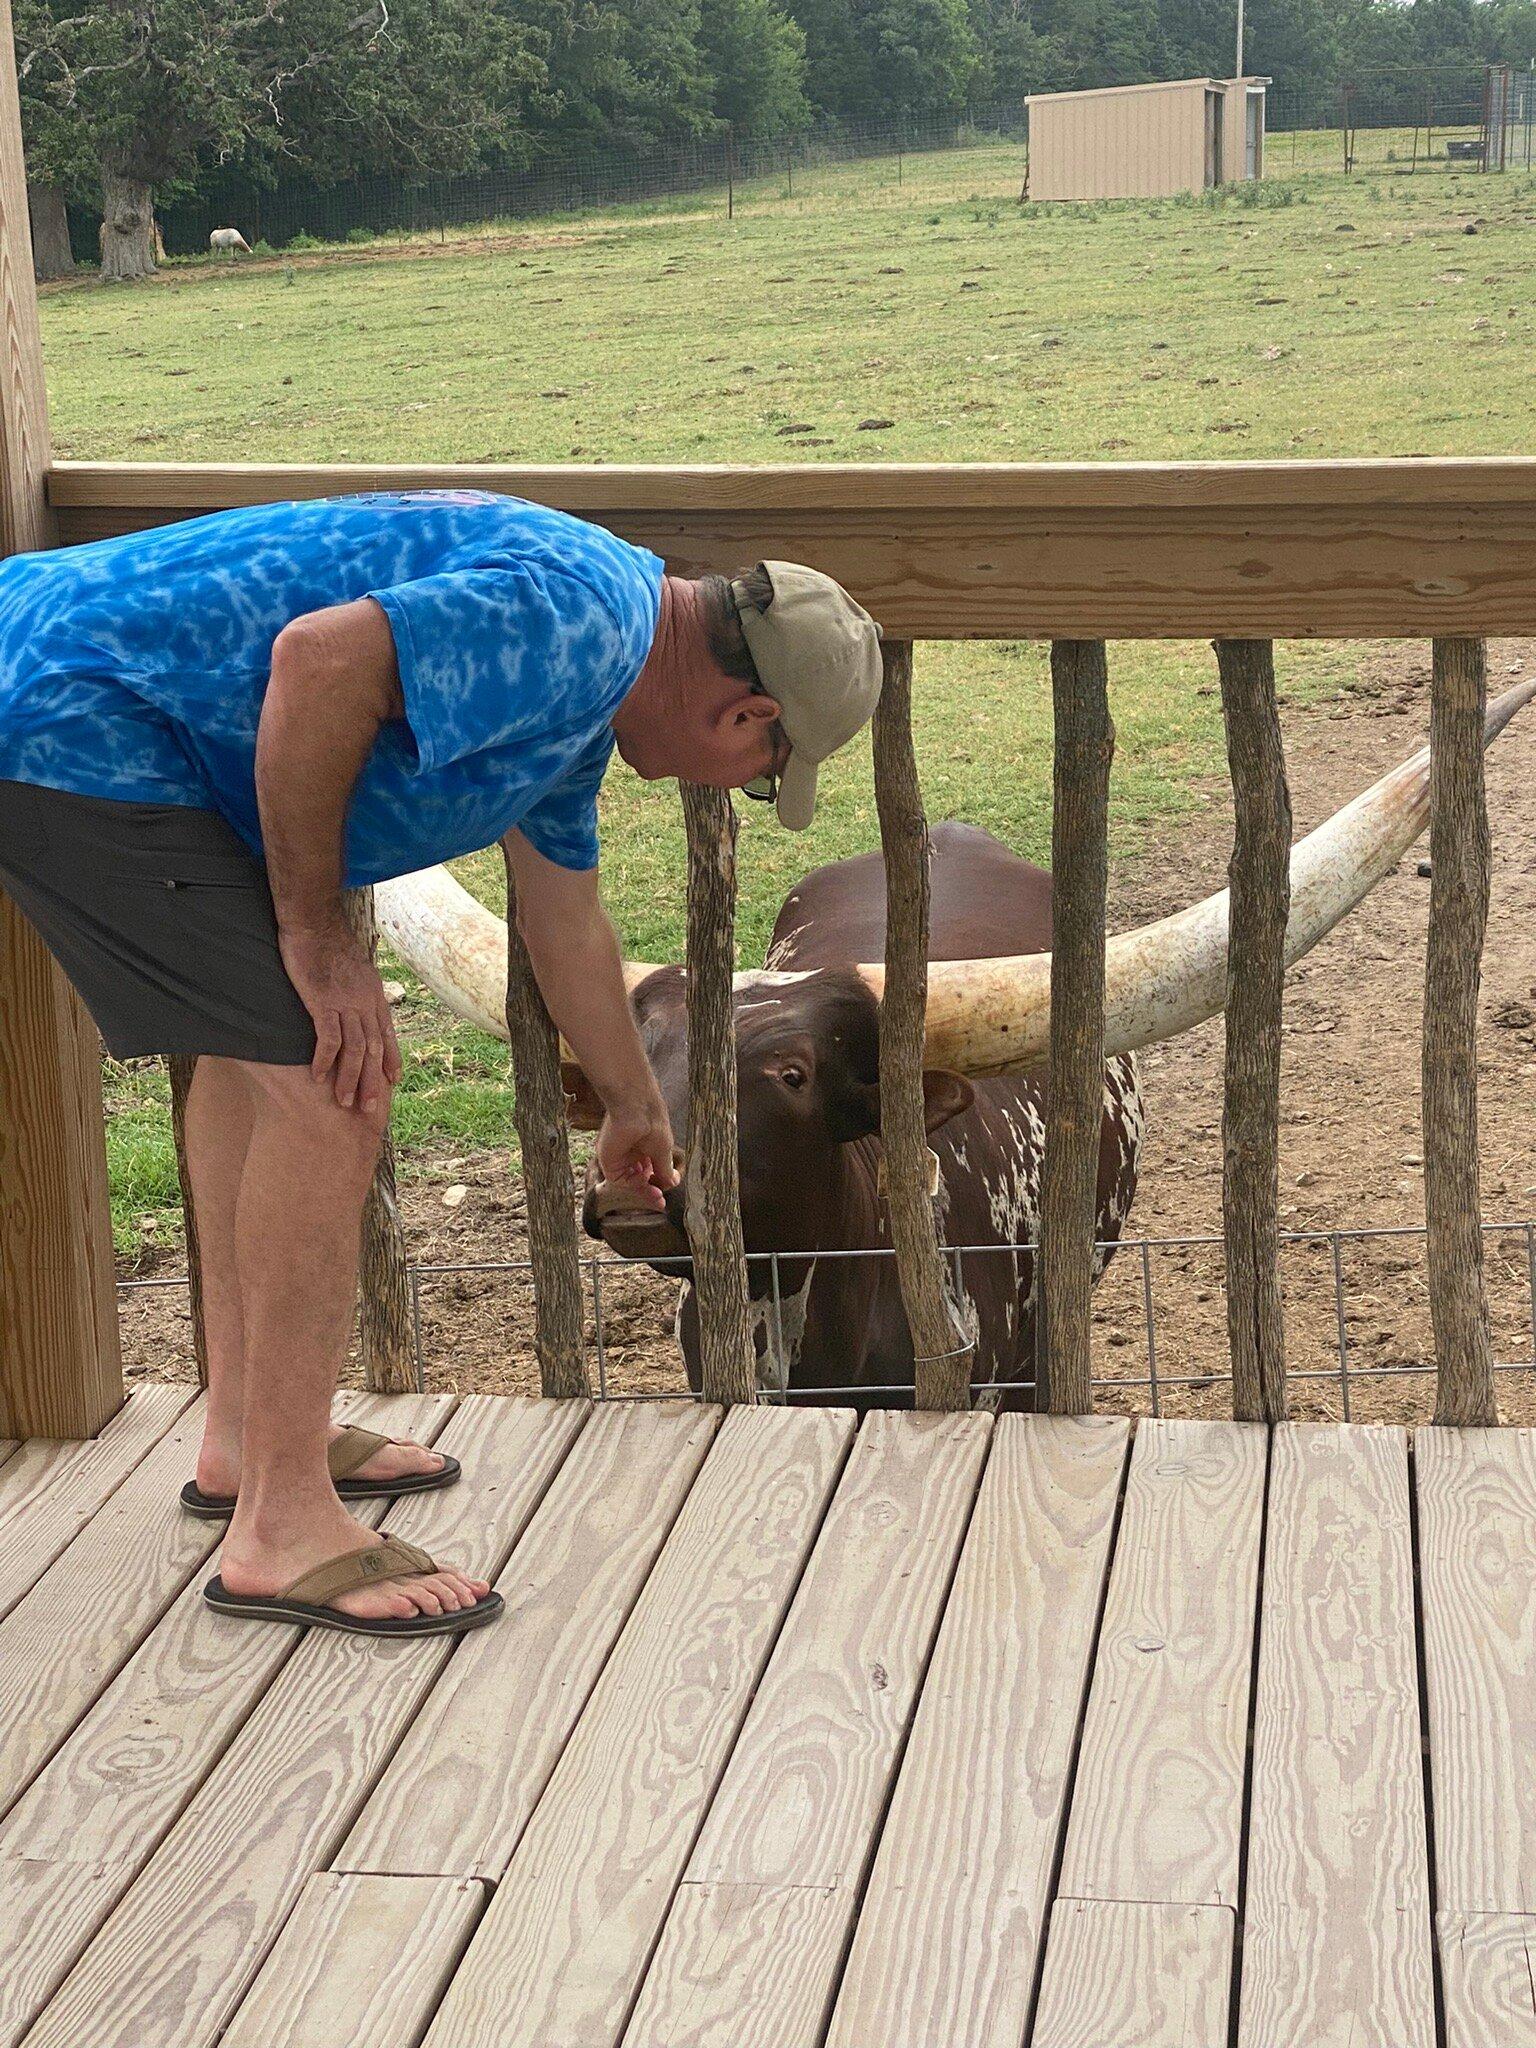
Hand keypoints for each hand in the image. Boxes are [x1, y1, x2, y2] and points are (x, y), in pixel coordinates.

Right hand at [278, 918, 402, 1112]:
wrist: (315, 921)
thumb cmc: (329, 943)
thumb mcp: (354, 967)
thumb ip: (359, 987)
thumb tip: (359, 999)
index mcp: (374, 995)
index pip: (387, 1034)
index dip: (391, 1059)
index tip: (393, 1081)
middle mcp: (365, 1002)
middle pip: (374, 1049)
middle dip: (373, 1081)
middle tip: (371, 1108)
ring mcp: (346, 1003)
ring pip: (355, 1049)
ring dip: (351, 1078)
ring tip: (345, 1102)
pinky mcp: (323, 1002)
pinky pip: (328, 1037)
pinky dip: (326, 1059)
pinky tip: (319, 1076)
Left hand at [596, 1098, 679, 1213]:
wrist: (635, 1109)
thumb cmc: (652, 1123)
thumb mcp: (663, 1150)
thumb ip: (665, 1169)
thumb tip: (673, 1182)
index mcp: (646, 1146)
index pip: (651, 1169)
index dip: (659, 1182)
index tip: (669, 1191)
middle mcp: (633, 1152)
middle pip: (641, 1178)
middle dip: (651, 1190)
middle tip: (661, 1203)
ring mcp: (621, 1157)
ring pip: (631, 1180)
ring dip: (644, 1190)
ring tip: (658, 1197)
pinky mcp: (609, 1161)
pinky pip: (620, 1179)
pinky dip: (634, 1184)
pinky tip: (646, 1183)